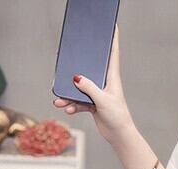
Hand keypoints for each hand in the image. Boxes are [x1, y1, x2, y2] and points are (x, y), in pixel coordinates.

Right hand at [52, 22, 134, 143]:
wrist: (119, 135)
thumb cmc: (117, 116)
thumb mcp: (103, 100)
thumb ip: (89, 88)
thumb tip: (76, 77)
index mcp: (112, 77)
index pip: (113, 53)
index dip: (112, 39)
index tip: (112, 25)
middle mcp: (105, 83)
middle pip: (90, 69)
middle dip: (77, 67)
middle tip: (65, 61)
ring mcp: (98, 93)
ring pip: (80, 88)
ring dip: (69, 95)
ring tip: (59, 101)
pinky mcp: (93, 104)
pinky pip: (79, 101)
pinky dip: (73, 105)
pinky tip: (68, 109)